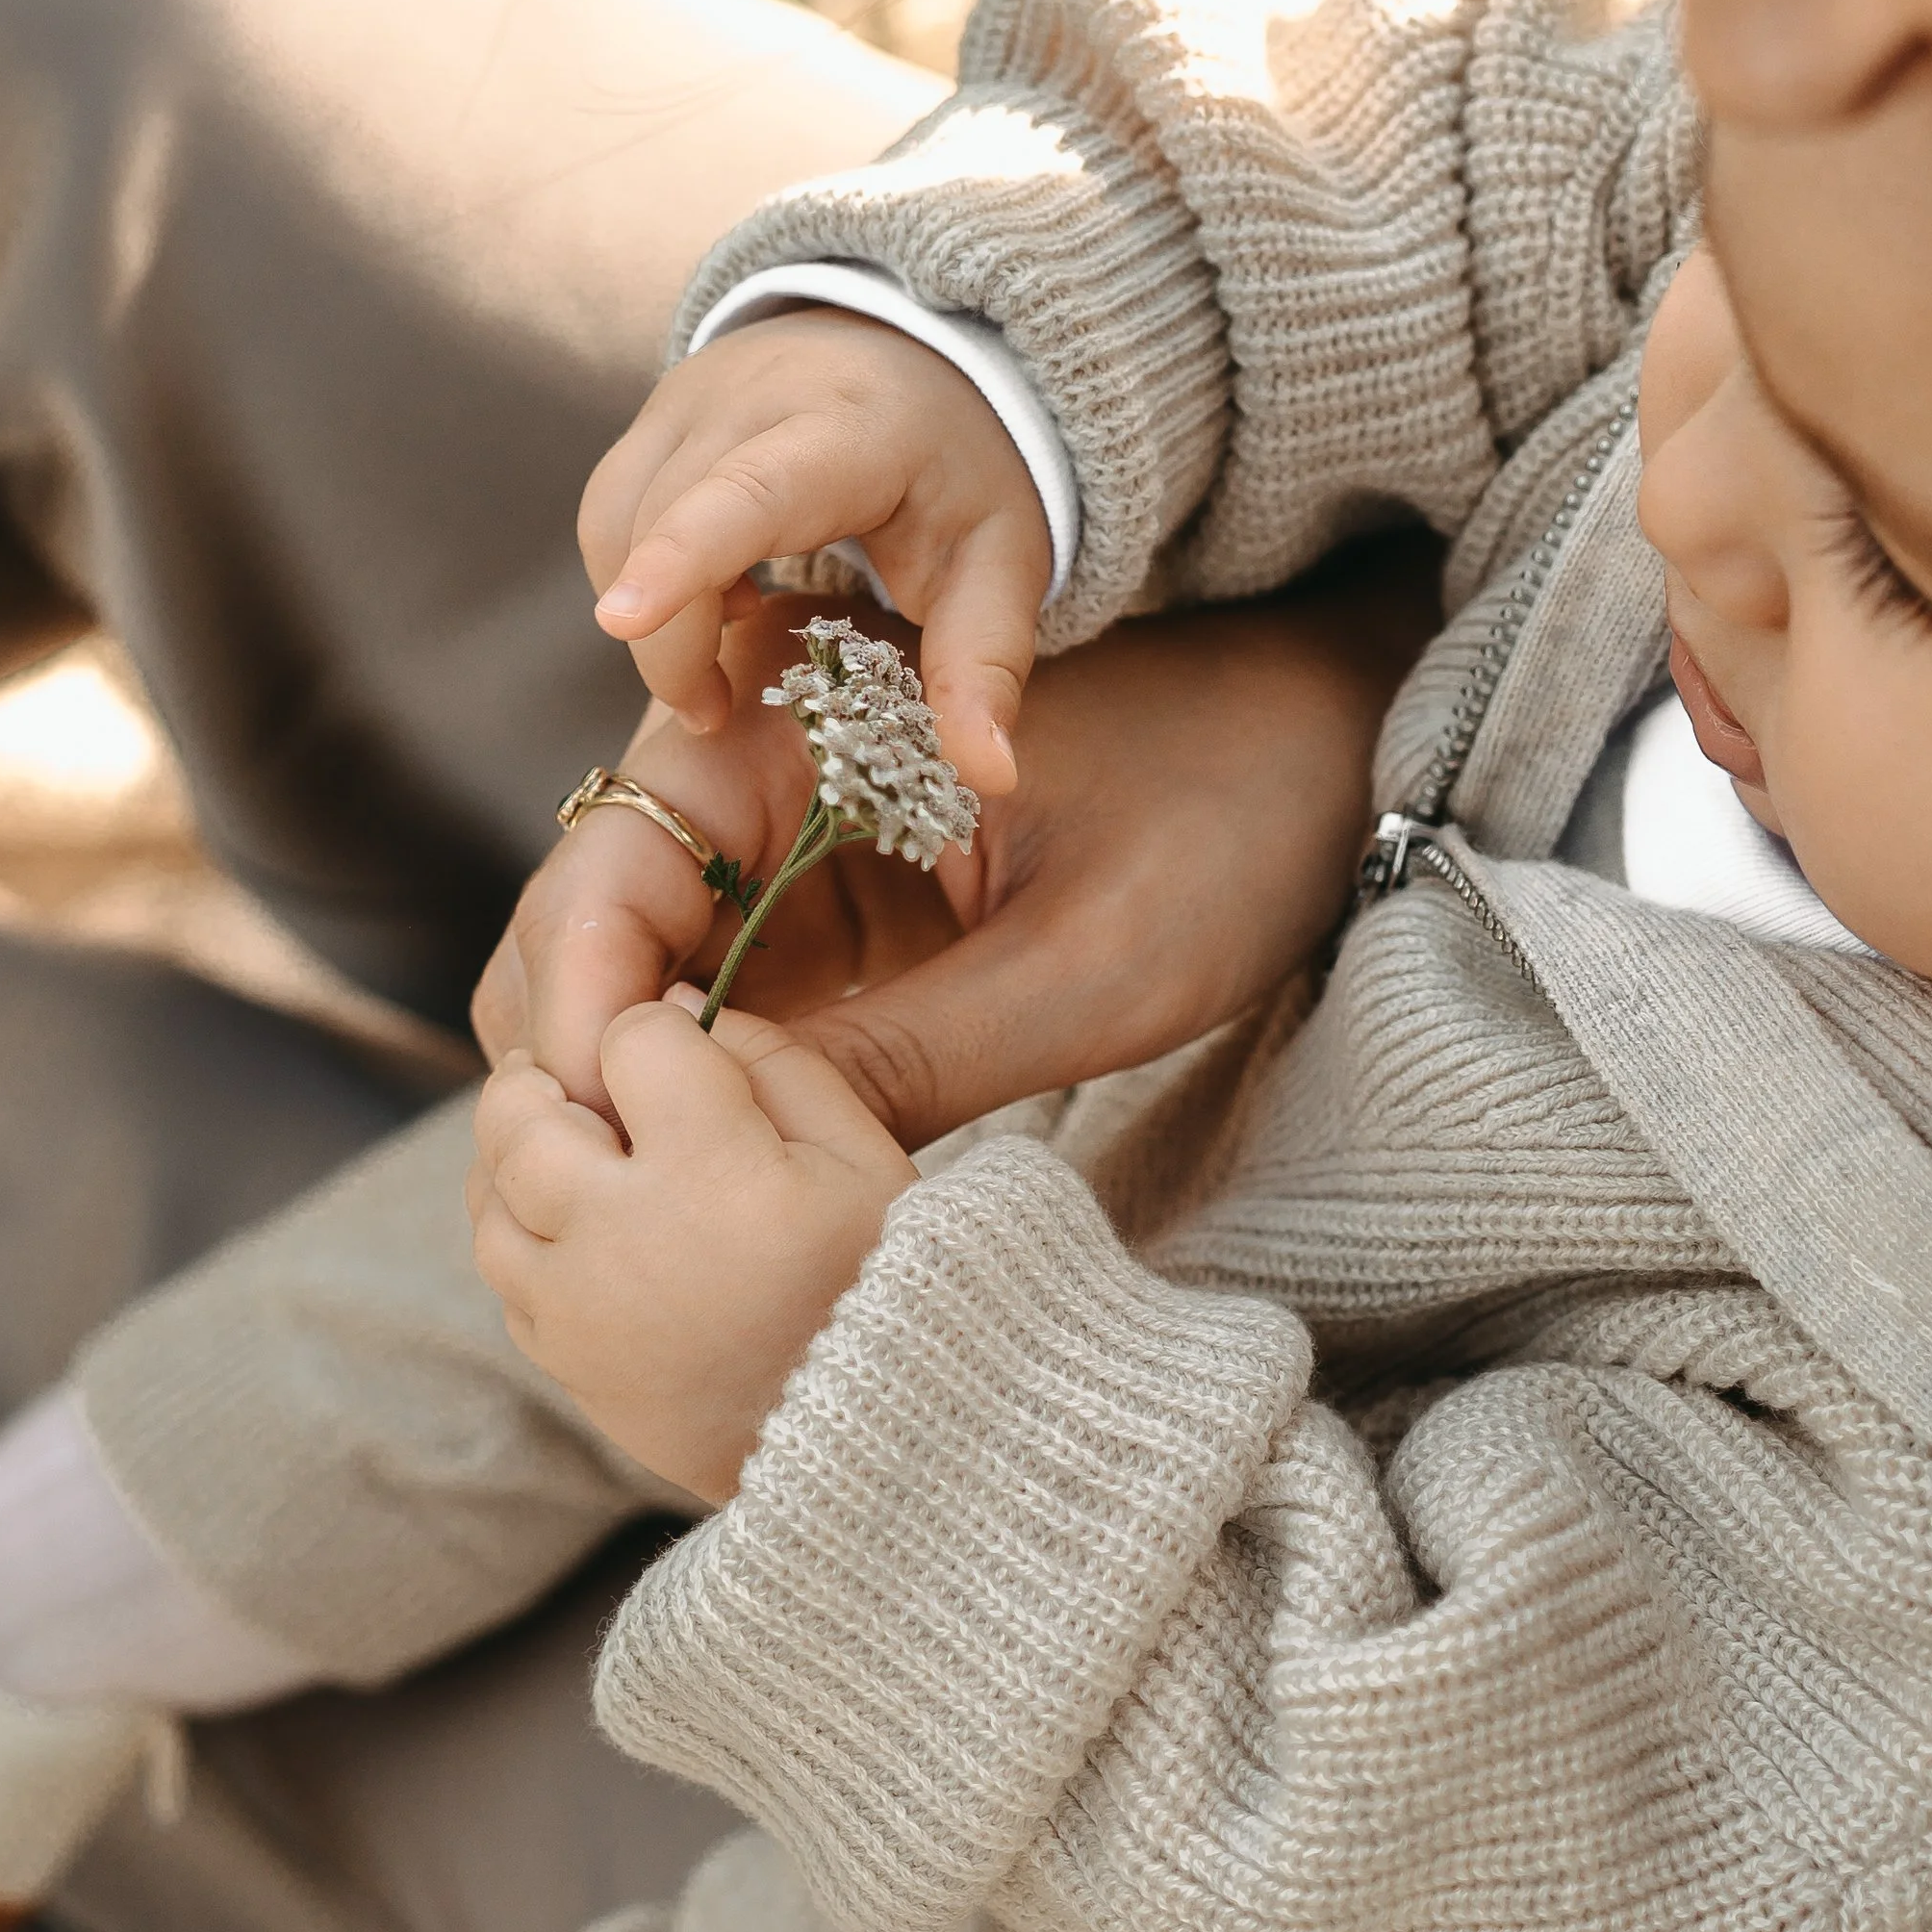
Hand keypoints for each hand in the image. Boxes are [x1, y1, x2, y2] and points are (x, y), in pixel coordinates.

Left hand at [468, 1001, 913, 1500]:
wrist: (869, 1444)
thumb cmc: (884, 1287)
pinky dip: (528, 1235)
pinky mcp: (567, 1362)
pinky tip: (586, 1228)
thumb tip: (684, 1013)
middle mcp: (620, 1233)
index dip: (657, 1031)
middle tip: (589, 1079)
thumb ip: (778, 1062)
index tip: (685, 1055)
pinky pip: (508, 1277)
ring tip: (578, 1147)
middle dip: (548, 1077)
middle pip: (520, 1112)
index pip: (630, 1040)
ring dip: (521, 1157)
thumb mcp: (865, 1157)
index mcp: (710, 1169)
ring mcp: (579, 1306)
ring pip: (490, 1197)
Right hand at [477, 537, 1441, 1144]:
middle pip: (603, 926)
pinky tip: (722, 1193)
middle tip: (600, 1202)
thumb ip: (919, 1058)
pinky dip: (714, 1090)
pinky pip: (739, 1004)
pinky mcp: (846, 916)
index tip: (590, 1130)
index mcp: (805, 714)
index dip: (578, 1004)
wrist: (1353, 750)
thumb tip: (748, 1171)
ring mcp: (804, 849)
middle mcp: (774, 771)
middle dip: (580, 1059)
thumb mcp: (1096, 959)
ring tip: (650, 1218)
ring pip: (655, 979)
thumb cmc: (1242, 808)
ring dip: (640, 1088)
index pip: (617, 863)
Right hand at [581, 311, 1050, 786]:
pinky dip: (640, 572)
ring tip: (720, 655)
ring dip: (649, 608)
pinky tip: (719, 598)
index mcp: (849, 430)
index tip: (623, 619)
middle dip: (670, 638)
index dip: (682, 556)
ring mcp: (690, 393)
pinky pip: (614, 506)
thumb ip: (985, 670)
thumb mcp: (1002, 567)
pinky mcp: (657, 413)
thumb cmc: (965, 474)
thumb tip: (990, 780)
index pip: (745, 492)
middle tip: (715, 711)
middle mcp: (750, 395)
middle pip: (659, 520)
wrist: (929, 362)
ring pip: (617, 517)